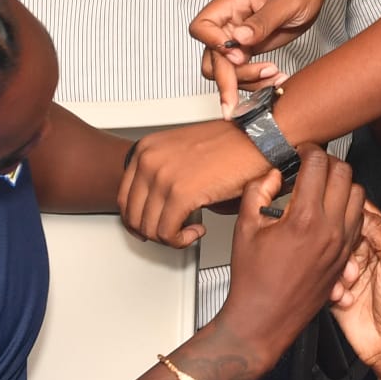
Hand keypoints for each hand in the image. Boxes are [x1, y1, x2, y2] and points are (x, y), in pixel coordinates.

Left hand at [118, 118, 270, 247]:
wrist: (256, 139)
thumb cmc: (228, 145)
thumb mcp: (181, 152)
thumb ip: (161, 173)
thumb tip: (154, 205)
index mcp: (146, 148)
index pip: (124, 196)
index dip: (137, 219)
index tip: (151, 226)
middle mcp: (150, 160)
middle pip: (132, 215)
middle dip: (153, 232)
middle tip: (172, 233)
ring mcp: (163, 176)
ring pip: (149, 228)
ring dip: (170, 238)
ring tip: (188, 230)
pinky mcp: (181, 193)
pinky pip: (168, 233)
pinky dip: (182, 240)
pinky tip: (197, 230)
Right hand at [189, 0, 330, 114]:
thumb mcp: (286, 0)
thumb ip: (262, 21)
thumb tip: (238, 39)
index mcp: (231, 2)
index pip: (202, 26)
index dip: (212, 44)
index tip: (237, 55)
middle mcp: (228, 21)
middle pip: (212, 56)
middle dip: (226, 81)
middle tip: (235, 104)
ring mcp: (236, 37)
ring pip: (224, 70)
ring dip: (245, 82)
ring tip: (275, 78)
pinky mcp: (247, 49)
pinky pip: (241, 72)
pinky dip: (257, 81)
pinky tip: (277, 79)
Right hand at [221, 148, 364, 359]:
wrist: (264, 322)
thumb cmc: (252, 282)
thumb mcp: (245, 229)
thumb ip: (257, 192)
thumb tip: (271, 175)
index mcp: (304, 218)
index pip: (318, 165)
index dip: (308, 151)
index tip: (300, 152)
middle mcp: (329, 230)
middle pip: (344, 174)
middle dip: (327, 163)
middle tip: (311, 165)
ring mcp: (341, 245)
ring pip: (358, 195)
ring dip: (341, 185)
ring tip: (321, 187)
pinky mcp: (344, 258)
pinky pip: (357, 221)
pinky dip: (347, 209)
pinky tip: (328, 211)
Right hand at [330, 205, 380, 374]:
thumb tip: (360, 208)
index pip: (362, 211)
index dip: (348, 211)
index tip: (337, 216)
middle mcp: (366, 250)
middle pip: (340, 231)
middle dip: (341, 247)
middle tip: (351, 266)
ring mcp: (350, 269)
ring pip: (328, 254)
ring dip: (337, 271)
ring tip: (350, 285)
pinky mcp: (336, 287)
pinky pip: (323, 278)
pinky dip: (331, 288)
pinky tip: (344, 299)